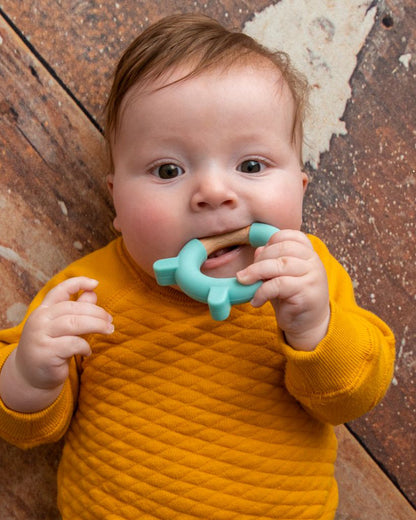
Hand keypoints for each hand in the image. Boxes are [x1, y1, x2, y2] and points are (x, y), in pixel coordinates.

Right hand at [0, 277, 112, 411]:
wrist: (29, 377)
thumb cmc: (51, 348)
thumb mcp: (63, 327)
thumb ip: (77, 310)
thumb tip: (92, 292)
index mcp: (43, 310)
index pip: (60, 290)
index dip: (78, 283)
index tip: (95, 283)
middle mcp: (39, 320)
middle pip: (72, 307)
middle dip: (96, 312)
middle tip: (110, 320)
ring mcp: (40, 336)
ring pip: (74, 323)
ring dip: (96, 325)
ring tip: (109, 330)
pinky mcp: (46, 353)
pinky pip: (73, 344)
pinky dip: (85, 346)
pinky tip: (88, 352)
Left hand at [237, 230, 329, 350]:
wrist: (308, 324)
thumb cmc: (291, 297)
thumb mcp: (279, 275)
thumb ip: (270, 260)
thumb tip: (257, 250)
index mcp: (308, 252)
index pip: (289, 235)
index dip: (270, 242)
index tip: (259, 256)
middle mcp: (314, 261)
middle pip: (282, 248)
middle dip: (259, 259)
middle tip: (246, 274)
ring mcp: (313, 276)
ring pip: (280, 264)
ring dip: (256, 272)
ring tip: (244, 282)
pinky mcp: (307, 293)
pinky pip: (279, 285)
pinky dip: (262, 291)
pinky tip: (256, 300)